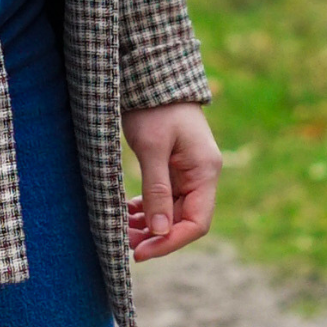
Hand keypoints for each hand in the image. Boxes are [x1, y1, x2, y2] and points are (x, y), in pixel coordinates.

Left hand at [122, 101, 221, 261]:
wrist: (152, 74)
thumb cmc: (154, 107)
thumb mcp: (152, 147)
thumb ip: (157, 189)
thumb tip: (160, 231)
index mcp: (204, 171)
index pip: (196, 222)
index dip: (170, 242)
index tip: (140, 252)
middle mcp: (201, 175)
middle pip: (183, 220)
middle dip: (155, 235)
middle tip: (123, 242)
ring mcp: (188, 171)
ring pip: (171, 211)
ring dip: (148, 224)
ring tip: (121, 230)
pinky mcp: (174, 166)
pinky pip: (163, 197)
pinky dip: (146, 208)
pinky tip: (126, 213)